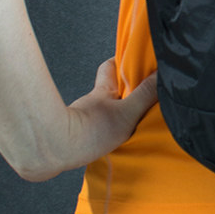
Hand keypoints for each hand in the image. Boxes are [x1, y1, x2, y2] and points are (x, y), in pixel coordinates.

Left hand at [22, 59, 157, 181]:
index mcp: (103, 91)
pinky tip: (108, 144)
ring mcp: (80, 119)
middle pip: (106, 89)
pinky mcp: (72, 138)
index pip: (110, 66)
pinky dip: (100, 133)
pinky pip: (91, 129)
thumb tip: (163, 76)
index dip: (120, 62)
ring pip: (99, 111)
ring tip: (128, 125)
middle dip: (120, 90)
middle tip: (138, 95)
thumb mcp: (126, 114)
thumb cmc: (88, 132)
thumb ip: (145, 95)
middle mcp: (91, 102)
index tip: (133, 61)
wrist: (50, 152)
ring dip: (110, 114)